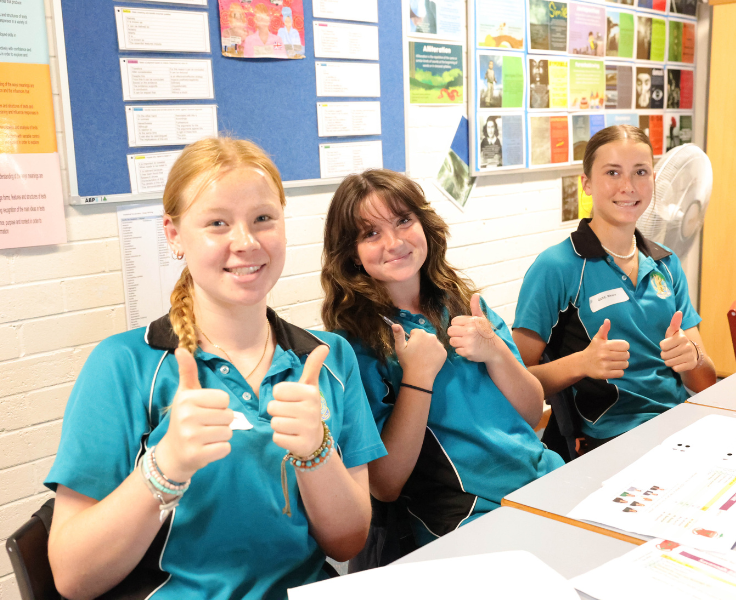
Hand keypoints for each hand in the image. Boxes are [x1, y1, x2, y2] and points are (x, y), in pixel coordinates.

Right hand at [155, 348, 233, 481]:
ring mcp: (191, 437)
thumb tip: (181, 349)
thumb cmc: (184, 418)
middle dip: (222, 421)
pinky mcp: (198, 455)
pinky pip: (225, 448)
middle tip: (206, 425)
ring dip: (221, 435)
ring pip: (228, 432)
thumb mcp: (185, 394)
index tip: (205, 410)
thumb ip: (187, 372)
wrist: (172, 453)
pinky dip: (220, 449)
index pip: (224, 398)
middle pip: (228, 415)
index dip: (219, 405)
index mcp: (187, 399)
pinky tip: (207, 448)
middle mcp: (187, 417)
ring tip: (206, 436)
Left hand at [268, 345, 328, 457]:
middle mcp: (310, 409)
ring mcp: (306, 428)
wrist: (315, 438)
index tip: (291, 400)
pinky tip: (292, 436)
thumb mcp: (310, 386)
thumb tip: (324, 346)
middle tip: (290, 414)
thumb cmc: (307, 408)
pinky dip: (281, 438)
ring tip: (291, 425)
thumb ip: (313, 366)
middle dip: (278, 412)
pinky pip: (277, 438)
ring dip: (279, 425)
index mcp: (310, 393)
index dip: (280, 396)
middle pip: (272, 407)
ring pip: (274, 423)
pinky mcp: (301, 444)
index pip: (277, 391)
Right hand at [392, 323, 446, 386]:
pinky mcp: (444, 352)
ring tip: (423, 357)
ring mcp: (439, 344)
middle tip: (417, 353)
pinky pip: (439, 350)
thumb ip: (398, 334)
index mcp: (420, 333)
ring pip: (432, 342)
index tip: (411, 348)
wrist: (419, 376)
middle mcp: (431, 336)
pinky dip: (435, 353)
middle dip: (421, 342)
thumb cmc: (407, 361)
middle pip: (425, 336)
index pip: (415, 332)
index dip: (412, 340)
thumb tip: (395, 324)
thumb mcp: (400, 348)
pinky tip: (430, 360)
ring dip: (429, 347)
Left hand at [447, 293, 501, 363]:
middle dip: (456, 334)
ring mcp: (469, 342)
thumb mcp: (482, 318)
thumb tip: (476, 294)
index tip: (466, 329)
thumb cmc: (486, 333)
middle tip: (465, 337)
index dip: (458, 326)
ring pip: (452, 341)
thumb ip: (475, 307)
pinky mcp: (468, 352)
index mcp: (472, 321)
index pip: (454, 321)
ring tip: (467, 343)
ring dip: (458, 343)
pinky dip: (462, 351)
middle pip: (450, 331)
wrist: (495, 350)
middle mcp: (470, 330)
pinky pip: (457, 350)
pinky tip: (470, 349)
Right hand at [581, 319, 629, 379]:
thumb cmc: (593, 350)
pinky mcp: (604, 374)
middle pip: (626, 355)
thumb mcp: (597, 339)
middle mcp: (604, 355)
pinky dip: (619, 371)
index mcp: (604, 345)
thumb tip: (607, 320)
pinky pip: (621, 373)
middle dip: (623, 355)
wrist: (582, 363)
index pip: (625, 345)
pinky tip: (613, 368)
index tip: (618, 348)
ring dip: (622, 364)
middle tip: (616, 356)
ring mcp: (604, 365)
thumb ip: (603, 330)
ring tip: (615, 362)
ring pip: (625, 364)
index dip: (623, 347)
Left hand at [660, 311, 697, 372]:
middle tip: (672, 351)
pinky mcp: (691, 365)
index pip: (662, 345)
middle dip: (665, 354)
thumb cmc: (677, 341)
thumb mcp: (674, 332)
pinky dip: (675, 367)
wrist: (692, 353)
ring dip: (669, 361)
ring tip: (675, 356)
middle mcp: (687, 346)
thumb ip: (674, 323)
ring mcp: (690, 356)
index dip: (663, 346)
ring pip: (668, 362)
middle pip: (664, 355)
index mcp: (681, 337)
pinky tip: (679, 362)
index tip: (669, 344)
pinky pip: (675, 368)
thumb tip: (678, 312)